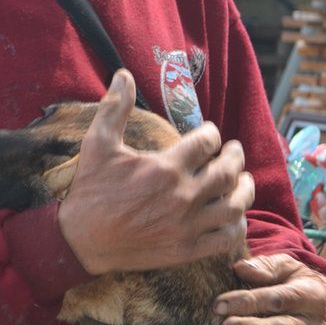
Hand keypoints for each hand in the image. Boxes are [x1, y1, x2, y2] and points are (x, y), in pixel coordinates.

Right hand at [58, 71, 254, 274]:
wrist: (80, 240)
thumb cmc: (90, 191)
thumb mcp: (98, 144)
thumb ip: (114, 108)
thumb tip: (124, 74)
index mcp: (166, 167)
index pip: (207, 142)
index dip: (212, 134)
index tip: (210, 135)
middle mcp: (183, 196)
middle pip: (228, 172)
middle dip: (235, 157)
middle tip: (234, 151)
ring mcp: (187, 226)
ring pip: (234, 205)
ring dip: (245, 191)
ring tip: (244, 182)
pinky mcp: (185, 250)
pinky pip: (225, 239)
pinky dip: (237, 227)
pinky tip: (235, 217)